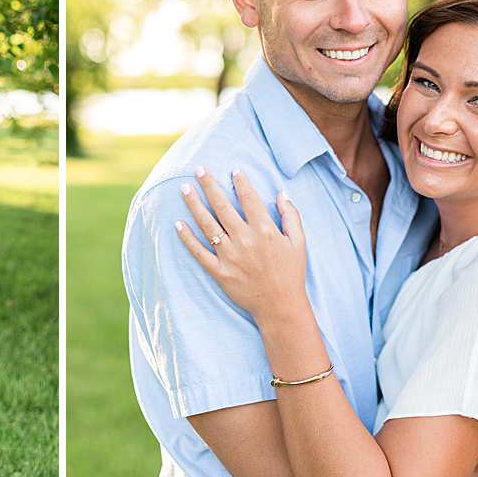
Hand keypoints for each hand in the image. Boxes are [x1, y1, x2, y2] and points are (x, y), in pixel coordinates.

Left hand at [175, 168, 308, 320]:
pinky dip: (187, 239)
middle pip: (222, 206)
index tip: (233, 170)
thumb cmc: (291, 273)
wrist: (280, 306)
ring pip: (207, 225)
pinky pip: (199, 253)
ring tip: (185, 189)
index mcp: (265, 230)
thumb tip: (281, 193)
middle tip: (199, 169)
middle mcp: (245, 240)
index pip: (249, 198)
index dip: (240, 181)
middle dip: (210, 185)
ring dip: (194, 205)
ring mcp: (230, 256)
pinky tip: (178, 225)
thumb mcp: (299, 242)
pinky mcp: (220, 272)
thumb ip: (291, 215)